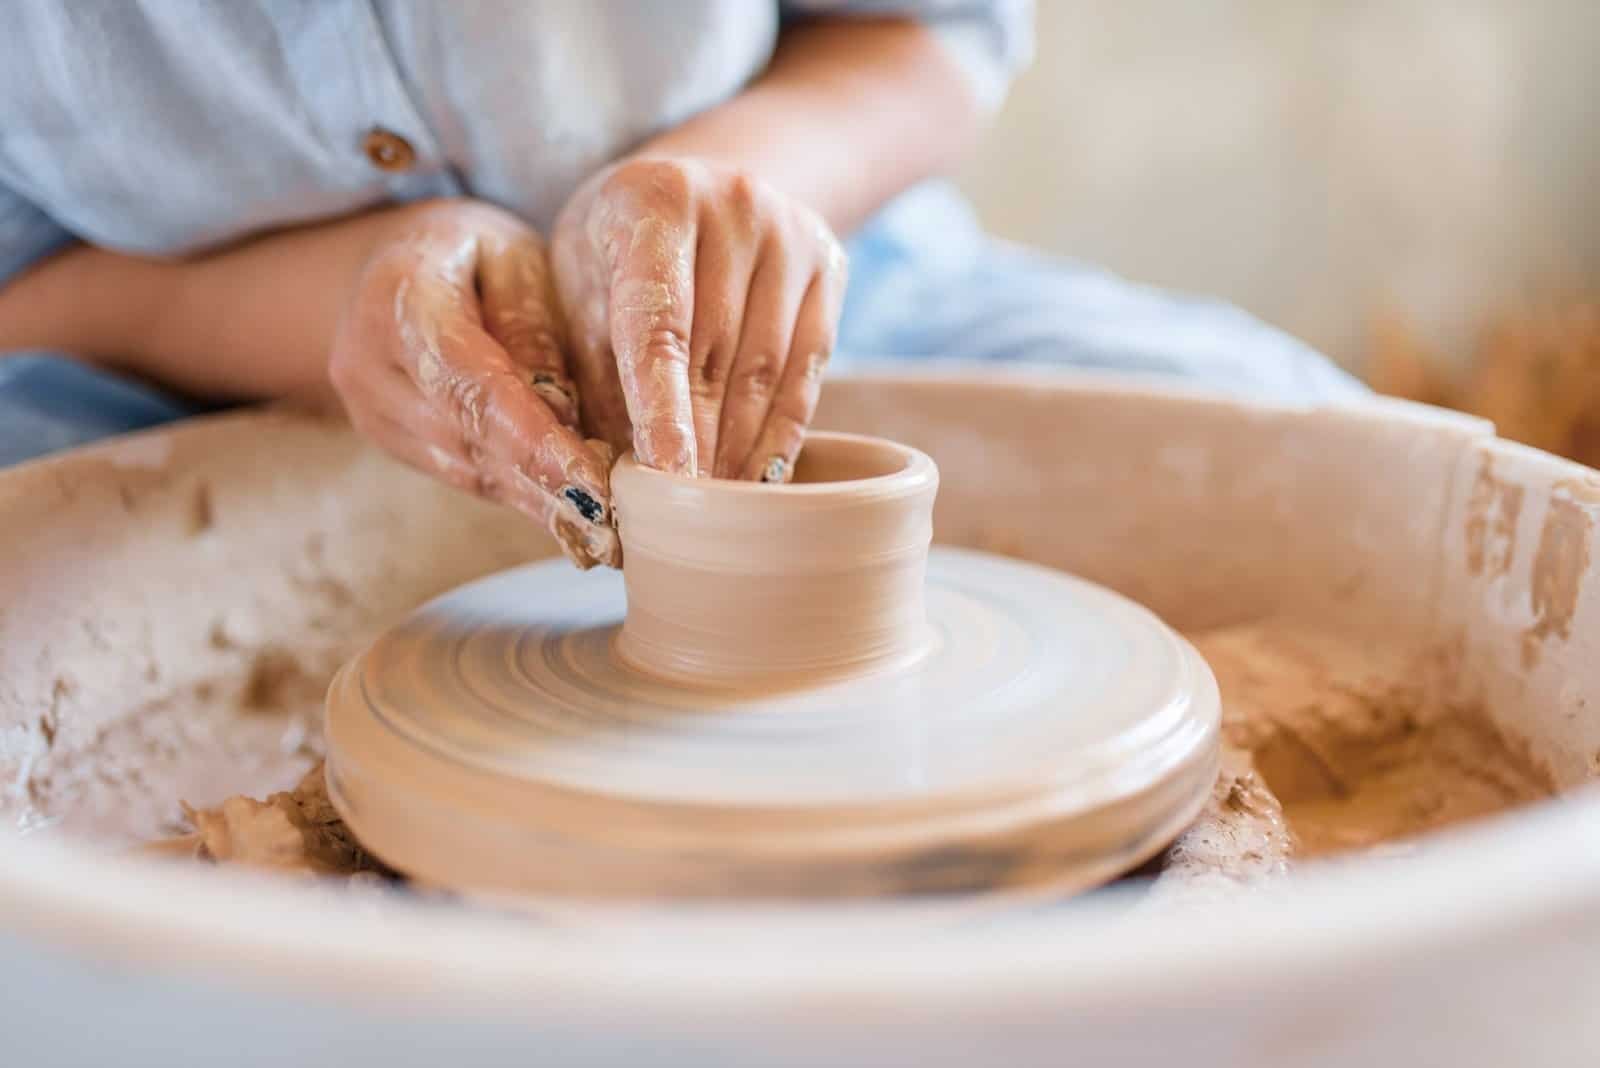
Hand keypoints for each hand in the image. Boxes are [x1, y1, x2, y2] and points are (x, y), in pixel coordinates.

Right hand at [328, 199, 618, 567]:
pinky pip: (460, 474)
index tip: (592, 482)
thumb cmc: (472, 250)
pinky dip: (518, 494)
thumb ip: (533, 323)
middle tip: (617, 522)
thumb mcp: (515, 257)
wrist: (392, 264)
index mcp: (399, 296)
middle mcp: (367, 361)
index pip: (471, 383)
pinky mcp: (386, 438)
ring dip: (536, 501)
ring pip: (465, 468)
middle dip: (546, 483)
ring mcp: (368, 408)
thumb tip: (562, 411)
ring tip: (605, 530)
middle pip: (469, 437)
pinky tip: (570, 515)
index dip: (533, 439)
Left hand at [551, 157, 847, 480]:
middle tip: (682, 514)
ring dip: (742, 447)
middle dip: (699, 443)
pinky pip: (808, 368)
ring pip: (768, 367)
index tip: (664, 476)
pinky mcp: (830, 264)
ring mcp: (791, 232)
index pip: (660, 323)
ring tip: (718, 509)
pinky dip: (783, 430)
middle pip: (717, 353)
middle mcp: (734, 204)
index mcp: (654, 200)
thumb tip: (611, 473)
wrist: (695, 182)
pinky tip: (760, 475)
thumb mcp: (578, 284)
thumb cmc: (614, 247)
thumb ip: (591, 366)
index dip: (662, 406)